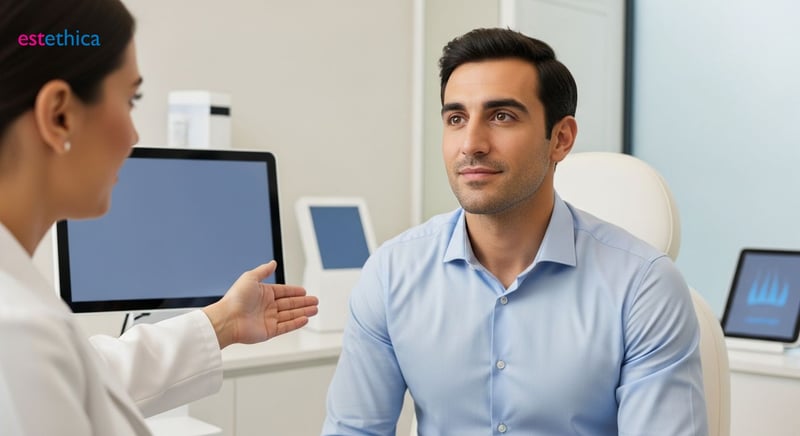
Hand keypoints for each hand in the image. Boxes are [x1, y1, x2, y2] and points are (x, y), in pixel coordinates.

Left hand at [203, 261, 318, 348]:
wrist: (227, 319)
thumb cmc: (235, 298)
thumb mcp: (250, 277)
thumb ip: (263, 271)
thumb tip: (272, 263)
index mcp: (262, 293)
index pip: (283, 292)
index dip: (294, 291)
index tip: (304, 291)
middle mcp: (266, 306)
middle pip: (289, 304)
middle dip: (303, 302)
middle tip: (314, 301)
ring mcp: (268, 319)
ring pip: (290, 315)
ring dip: (303, 312)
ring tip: (314, 309)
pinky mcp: (269, 331)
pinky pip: (286, 326)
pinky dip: (296, 323)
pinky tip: (305, 319)